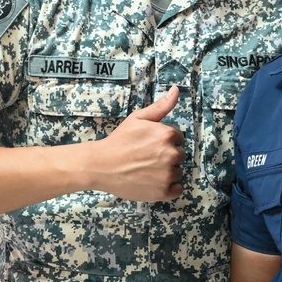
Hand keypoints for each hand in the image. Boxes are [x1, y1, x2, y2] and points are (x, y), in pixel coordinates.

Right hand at [91, 85, 186, 200]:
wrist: (101, 165)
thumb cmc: (120, 141)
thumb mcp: (138, 118)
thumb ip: (161, 106)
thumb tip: (176, 89)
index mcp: (167, 135)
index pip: (178, 138)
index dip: (164, 141)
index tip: (149, 145)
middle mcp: (171, 154)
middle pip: (180, 155)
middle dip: (167, 156)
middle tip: (147, 158)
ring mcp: (168, 175)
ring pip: (178, 172)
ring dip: (167, 172)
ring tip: (147, 170)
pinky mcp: (163, 192)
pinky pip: (177, 189)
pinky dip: (169, 188)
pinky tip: (153, 182)